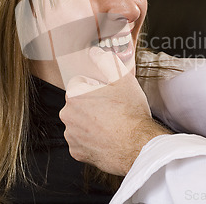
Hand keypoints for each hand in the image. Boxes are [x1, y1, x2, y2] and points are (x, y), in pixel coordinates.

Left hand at [60, 48, 170, 175]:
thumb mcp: (122, 78)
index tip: (108, 93)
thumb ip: (106, 61)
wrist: (138, 145)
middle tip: (112, 109)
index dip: (96, 86)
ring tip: (112, 124)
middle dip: (91, 104)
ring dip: (91, 122)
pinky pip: (82, 141)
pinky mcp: (77, 153)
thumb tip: (94, 52)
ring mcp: (71, 136)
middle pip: (78, 103)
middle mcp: (67, 116)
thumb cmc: (130, 112)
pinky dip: (92, 140)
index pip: (80, 82)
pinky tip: (108, 137)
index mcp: (74, 95)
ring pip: (80, 122)